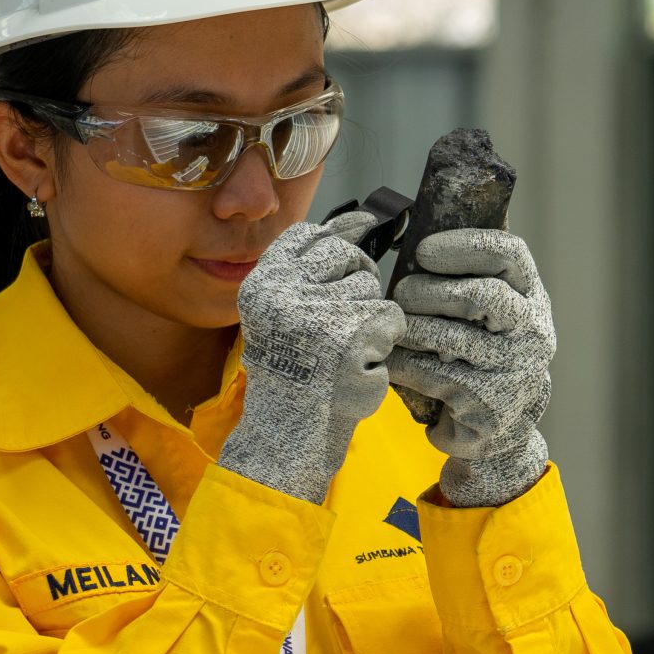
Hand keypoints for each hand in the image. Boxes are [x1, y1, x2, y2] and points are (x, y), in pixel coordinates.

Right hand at [219, 210, 404, 503]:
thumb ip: (314, 265)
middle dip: (354, 283)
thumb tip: (360, 220)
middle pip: (346, 255)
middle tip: (339, 322)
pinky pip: (390, 316)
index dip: (334, 242)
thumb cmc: (294, 371)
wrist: (290, 433)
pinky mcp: (353, 335)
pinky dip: (383, 341)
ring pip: (370, 288)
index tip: (342, 263)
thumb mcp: (286, 310)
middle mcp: (285, 293)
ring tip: (341, 350)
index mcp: (262, 284)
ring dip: (368, 318)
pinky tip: (359, 363)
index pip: (308, 235)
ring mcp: (319, 313)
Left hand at [387, 229, 554, 507]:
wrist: (503, 423)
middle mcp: (532, 330)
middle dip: (431, 291)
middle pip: (484, 295)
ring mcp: (514, 370)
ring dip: (412, 329)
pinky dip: (403, 365)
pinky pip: (433, 376)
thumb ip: (465, 276)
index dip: (463, 246)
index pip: (509, 254)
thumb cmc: (481, 351)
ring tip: (395, 328)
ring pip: (453, 339)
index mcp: (530, 295)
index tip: (424, 251)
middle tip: (401, 294)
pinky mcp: (489, 406)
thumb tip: (409, 234)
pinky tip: (391, 362)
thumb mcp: (488, 310)